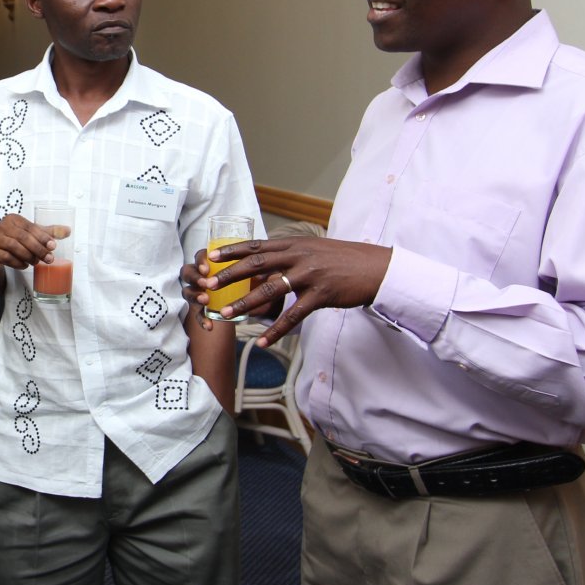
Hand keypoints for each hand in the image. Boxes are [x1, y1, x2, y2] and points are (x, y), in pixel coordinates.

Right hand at [0, 214, 57, 271]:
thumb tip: (68, 231)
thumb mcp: (28, 234)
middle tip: (49, 259)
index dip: (43, 237)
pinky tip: (24, 265)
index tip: (53, 246)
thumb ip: (47, 232)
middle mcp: (3, 226)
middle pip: (24, 238)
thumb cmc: (11, 239)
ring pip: (15, 248)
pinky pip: (6, 258)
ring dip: (28, 257)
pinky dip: (17, 263)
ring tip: (35, 262)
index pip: (31, 227)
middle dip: (38, 249)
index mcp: (14, 219)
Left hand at [189, 236, 392, 347]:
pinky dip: (276, 330)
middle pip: (257, 264)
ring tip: (227, 314)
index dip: (232, 250)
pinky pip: (293, 315)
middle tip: (210, 285)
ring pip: (270, 290)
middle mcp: (299, 256)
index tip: (210, 256)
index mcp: (294, 244)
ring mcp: (309, 274)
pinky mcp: (321, 294)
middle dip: (230, 275)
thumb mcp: (314, 250)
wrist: (375, 268)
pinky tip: (263, 340)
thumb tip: (266, 263)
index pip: (256, 245)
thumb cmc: (344, 260)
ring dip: (246, 303)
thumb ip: (291, 255)